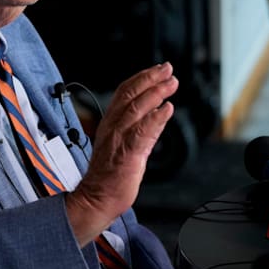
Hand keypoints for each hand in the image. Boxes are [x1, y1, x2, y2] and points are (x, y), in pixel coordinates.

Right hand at [66, 63, 177, 244]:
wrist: (97, 198)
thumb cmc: (110, 175)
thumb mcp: (122, 143)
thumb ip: (136, 127)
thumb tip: (156, 114)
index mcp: (110, 122)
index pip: (124, 92)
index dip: (142, 77)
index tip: (159, 69)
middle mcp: (112, 127)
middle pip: (130, 94)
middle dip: (151, 78)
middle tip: (168, 70)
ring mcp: (118, 139)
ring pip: (136, 109)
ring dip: (155, 93)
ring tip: (171, 84)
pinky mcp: (127, 154)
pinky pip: (142, 133)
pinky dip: (155, 119)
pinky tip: (167, 110)